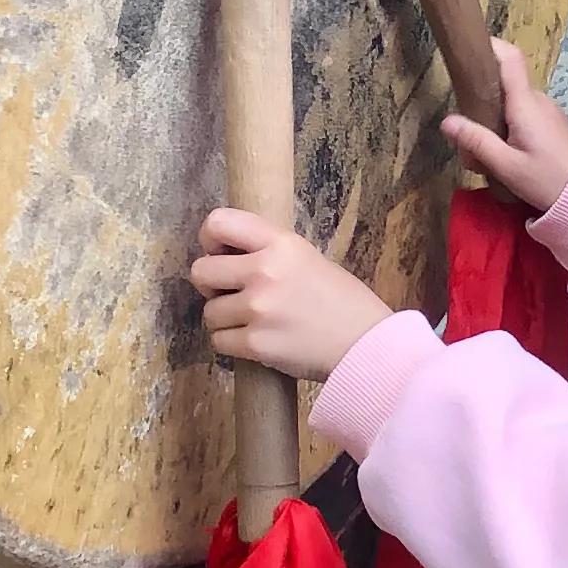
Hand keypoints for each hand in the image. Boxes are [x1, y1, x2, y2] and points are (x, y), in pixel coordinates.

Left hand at [189, 214, 391, 384]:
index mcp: (281, 243)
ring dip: (225, 320)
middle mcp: (265, 271)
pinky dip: (232, 344)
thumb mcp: (308, 259)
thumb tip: (224, 257)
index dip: (209, 239)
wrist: (367, 345)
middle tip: (231, 294)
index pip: (219, 222)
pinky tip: (255, 342)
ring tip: (252, 323)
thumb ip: (269, 253)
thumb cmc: (343, 302)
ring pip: (209, 312)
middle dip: (210, 286)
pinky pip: (219, 341)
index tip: (219, 254)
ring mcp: (258, 308)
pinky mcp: (256, 344)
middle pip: (201, 271)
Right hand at [439, 38, 567, 215]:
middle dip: (479, 104)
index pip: (510, 57)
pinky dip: (507, 131)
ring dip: (493, 124)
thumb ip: (477, 141)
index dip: (490, 46)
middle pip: (502, 85)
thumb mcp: (506, 166)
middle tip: (467, 139)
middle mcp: (536, 99)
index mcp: (525, 103)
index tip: (468, 51)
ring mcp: (545, 110)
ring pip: (510, 104)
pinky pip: (522, 116)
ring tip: (484, 159)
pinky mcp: (550, 124)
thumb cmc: (548, 180)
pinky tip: (504, 159)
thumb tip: (447, 121)